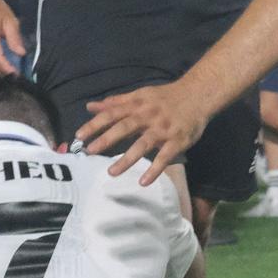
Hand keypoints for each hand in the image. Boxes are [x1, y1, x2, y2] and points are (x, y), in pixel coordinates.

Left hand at [79, 81, 209, 185]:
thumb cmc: (165, 97)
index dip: (95, 123)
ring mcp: (163, 129)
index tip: (79, 135)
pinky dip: (155, 169)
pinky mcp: (177, 141)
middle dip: (106, 139)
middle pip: (125, 127)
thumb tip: (90, 106)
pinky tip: (144, 182)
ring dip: (127, 159)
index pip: (112, 113)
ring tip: (111, 172)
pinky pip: (165, 157)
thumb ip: (115, 103)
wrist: (198, 95)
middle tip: (89, 152)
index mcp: (137, 105)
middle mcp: (148, 116)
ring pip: (143, 144)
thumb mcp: (139, 95)